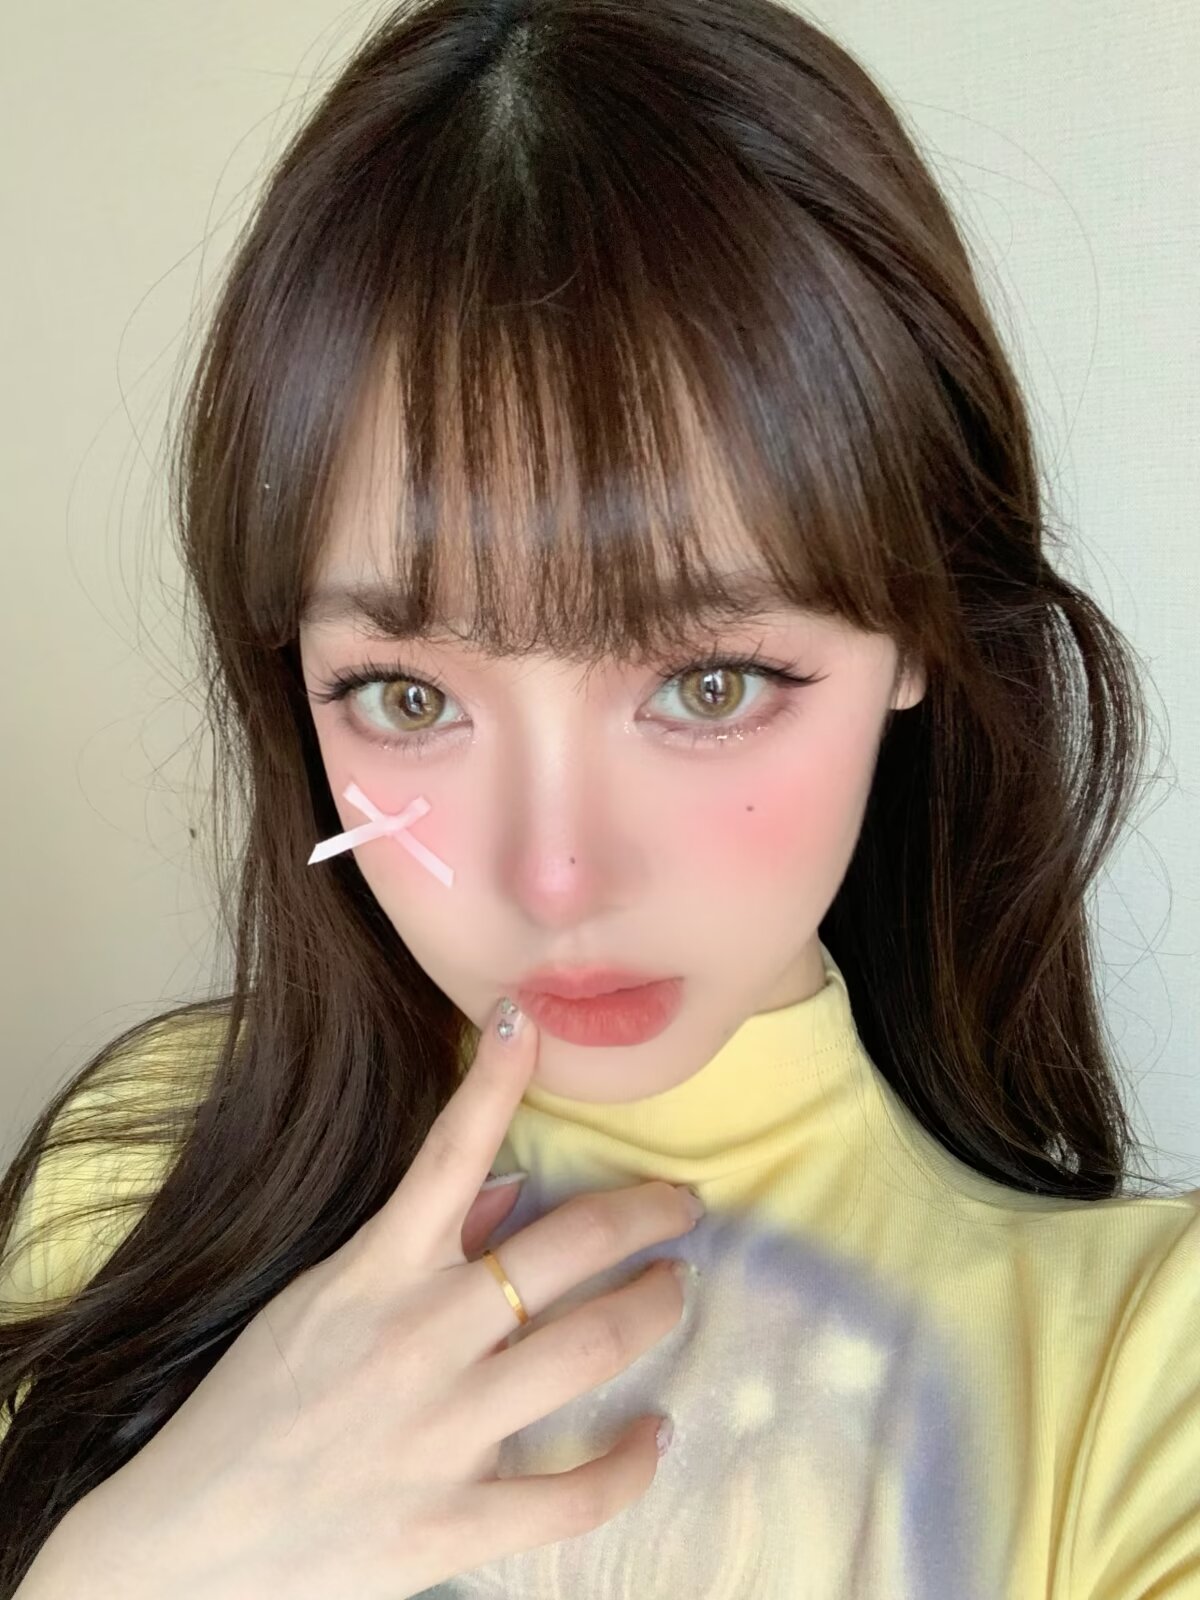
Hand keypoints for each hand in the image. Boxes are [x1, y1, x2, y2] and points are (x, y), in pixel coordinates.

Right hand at [61, 999, 697, 1599]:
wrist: (183, 1542)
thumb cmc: (250, 1407)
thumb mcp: (318, 1300)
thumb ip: (411, 1248)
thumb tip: (511, 1188)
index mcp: (376, 1272)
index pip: (449, 1151)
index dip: (495, 1077)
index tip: (528, 1020)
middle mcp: (422, 1336)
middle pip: (567, 1248)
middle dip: (645, 1214)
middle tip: (683, 1204)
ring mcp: (444, 1431)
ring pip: (592, 1348)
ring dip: (654, 1309)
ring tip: (676, 1289)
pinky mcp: (455, 1523)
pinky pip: (575, 1495)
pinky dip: (630, 1462)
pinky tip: (655, 1434)